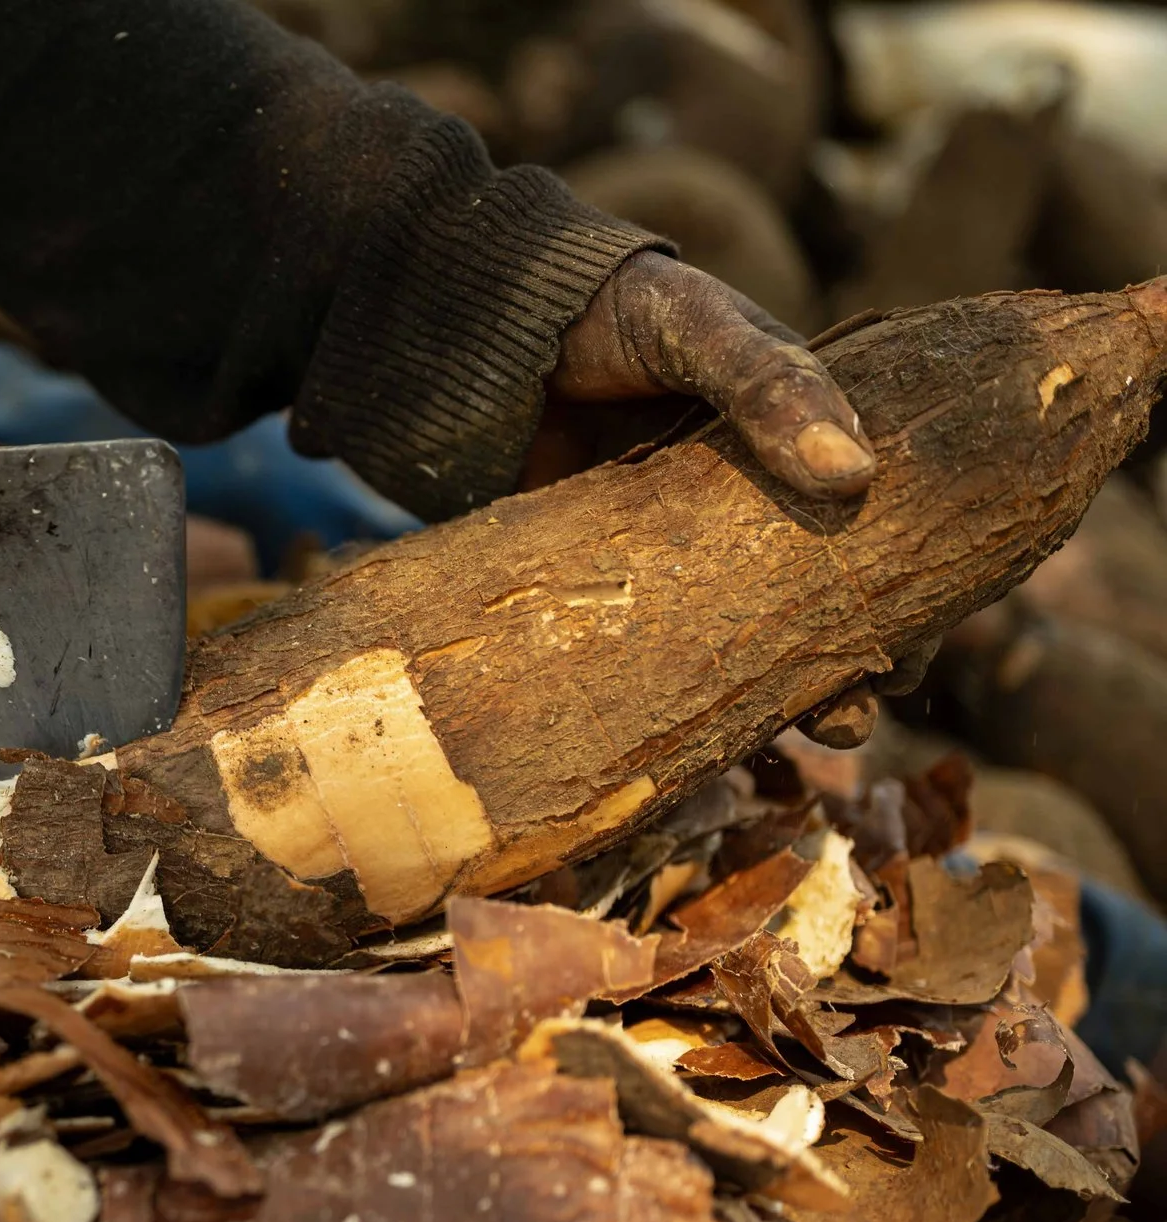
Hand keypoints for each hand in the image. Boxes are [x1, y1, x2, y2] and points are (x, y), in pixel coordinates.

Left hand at [546, 252, 906, 747]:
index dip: (905, 602)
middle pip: (810, 612)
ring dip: (763, 702)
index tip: (912, 656)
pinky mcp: (596, 583)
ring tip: (787, 743)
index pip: (874, 538)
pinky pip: (639, 653)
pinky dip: (663, 698)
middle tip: (847, 725)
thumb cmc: (612, 308)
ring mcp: (669, 558)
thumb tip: (853, 474)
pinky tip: (676, 738)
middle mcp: (742, 516)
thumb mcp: (699, 330)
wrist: (480, 322)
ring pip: (732, 647)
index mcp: (794, 451)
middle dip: (837, 676)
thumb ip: (769, 384)